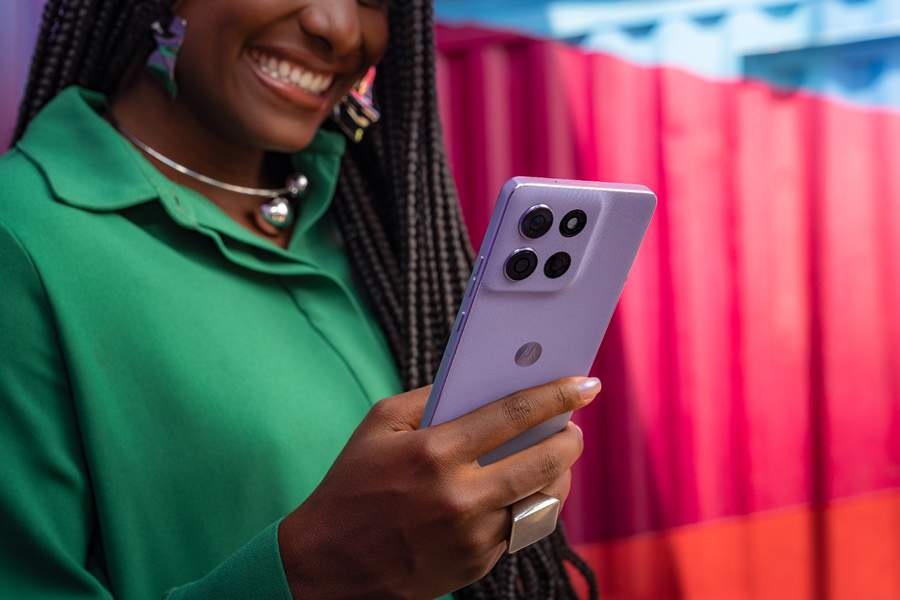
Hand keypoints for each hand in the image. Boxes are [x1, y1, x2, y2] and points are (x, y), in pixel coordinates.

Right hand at [278, 376, 600, 599]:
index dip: (557, 396)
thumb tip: (483, 382)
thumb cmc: (352, 485)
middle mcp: (459, 496)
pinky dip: (529, 505)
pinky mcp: (477, 565)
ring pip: (542, 501)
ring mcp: (472, 536)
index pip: (513, 415)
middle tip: (575, 427)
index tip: (585, 385)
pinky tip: (523, 490)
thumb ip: (430, 398)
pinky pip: (521, 528)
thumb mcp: (378, 425)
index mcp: (433, 452)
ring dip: (558, 475)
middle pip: (543, 461)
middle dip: (570, 439)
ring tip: (556, 458)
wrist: (329, 564)